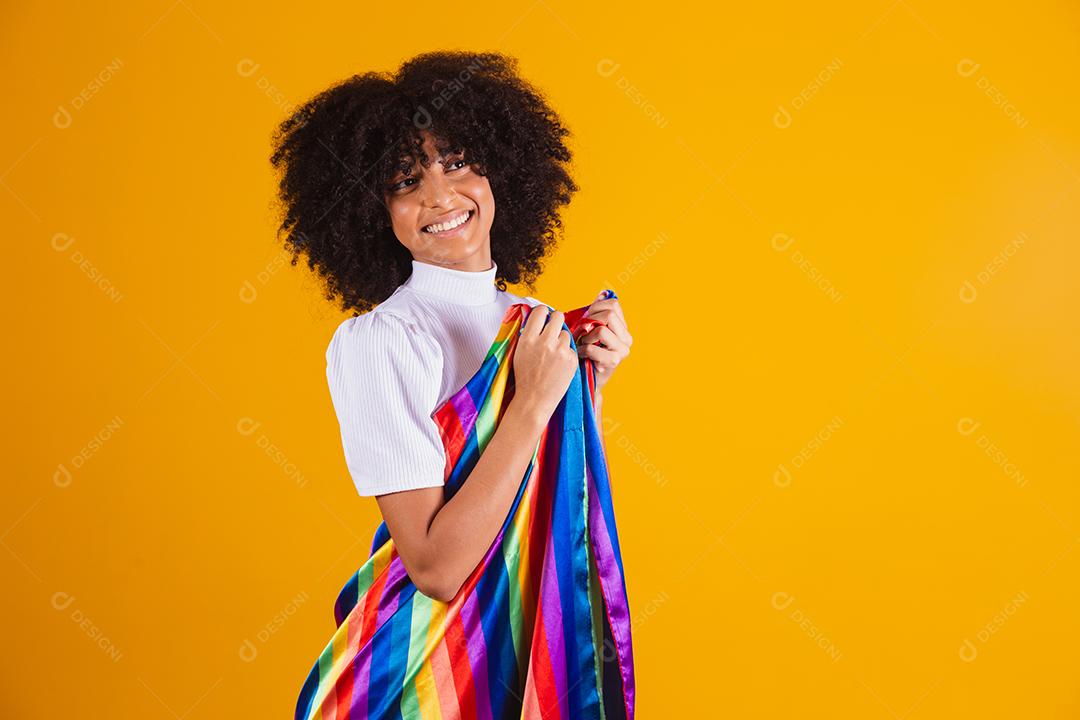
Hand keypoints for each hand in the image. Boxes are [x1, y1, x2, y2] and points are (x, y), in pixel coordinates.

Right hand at [512, 306, 578, 422]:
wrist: (534, 400)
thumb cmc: (525, 378)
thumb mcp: (519, 352)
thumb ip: (528, 334)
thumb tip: (537, 317)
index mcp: (528, 339)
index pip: (540, 311)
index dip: (543, 313)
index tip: (544, 318)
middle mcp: (544, 342)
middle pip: (558, 316)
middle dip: (556, 321)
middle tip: (554, 330)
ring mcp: (559, 351)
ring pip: (566, 333)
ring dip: (561, 340)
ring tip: (553, 355)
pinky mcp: (571, 359)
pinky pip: (571, 348)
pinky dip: (567, 354)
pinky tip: (559, 365)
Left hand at [576, 292, 632, 392]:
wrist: (586, 380)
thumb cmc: (585, 353)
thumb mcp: (590, 329)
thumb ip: (596, 312)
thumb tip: (603, 293)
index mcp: (623, 327)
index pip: (613, 304)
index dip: (595, 308)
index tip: (585, 319)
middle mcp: (627, 338)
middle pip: (609, 314)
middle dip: (589, 321)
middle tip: (581, 333)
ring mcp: (623, 350)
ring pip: (602, 330)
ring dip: (585, 336)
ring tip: (581, 344)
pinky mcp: (614, 361)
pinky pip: (594, 347)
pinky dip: (582, 349)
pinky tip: (581, 355)